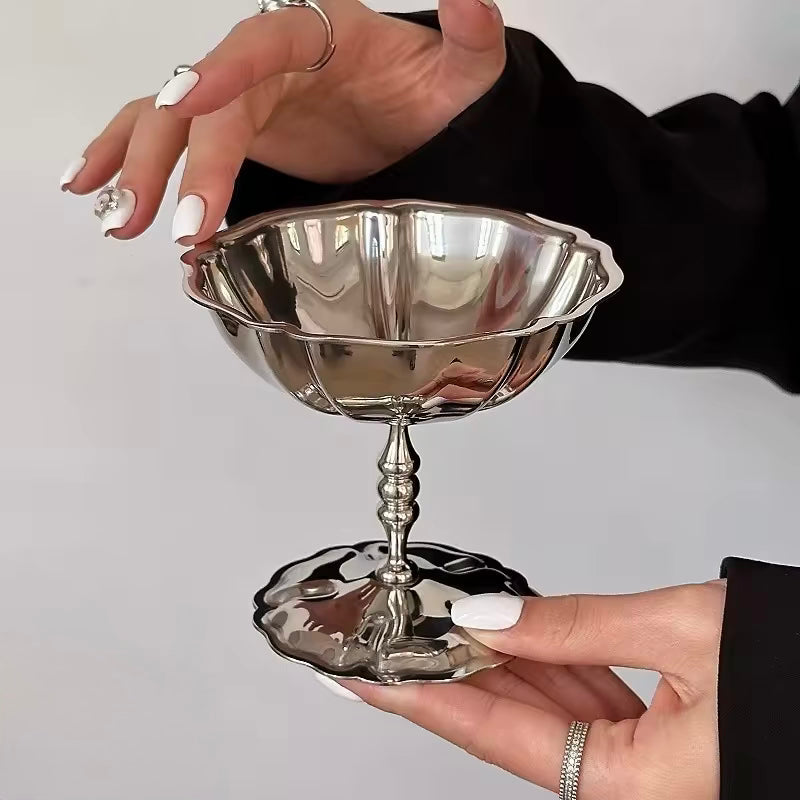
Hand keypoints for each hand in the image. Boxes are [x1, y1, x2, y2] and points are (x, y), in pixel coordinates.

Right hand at [61, 0, 504, 240]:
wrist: (408, 118)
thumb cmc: (427, 91)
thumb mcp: (463, 69)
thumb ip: (470, 37)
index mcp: (314, 37)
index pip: (260, 44)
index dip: (222, 72)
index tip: (190, 102)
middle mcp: (264, 66)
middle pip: (205, 103)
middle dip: (183, 161)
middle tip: (179, 223)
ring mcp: (241, 103)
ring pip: (169, 122)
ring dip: (140, 167)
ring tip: (121, 220)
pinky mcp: (232, 137)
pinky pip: (168, 140)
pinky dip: (128, 160)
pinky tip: (94, 188)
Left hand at [339, 581, 725, 798]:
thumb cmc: (799, 675)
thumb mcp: (685, 631)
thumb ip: (576, 624)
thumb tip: (490, 618)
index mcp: (632, 787)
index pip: (495, 735)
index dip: (422, 698)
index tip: (366, 678)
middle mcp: (627, 789)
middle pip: (510, 726)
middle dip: (448, 675)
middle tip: (392, 638)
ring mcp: (637, 767)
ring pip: (543, 711)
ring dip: (493, 665)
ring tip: (436, 626)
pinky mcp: (651, 742)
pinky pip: (579, 701)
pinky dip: (543, 664)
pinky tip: (508, 635)